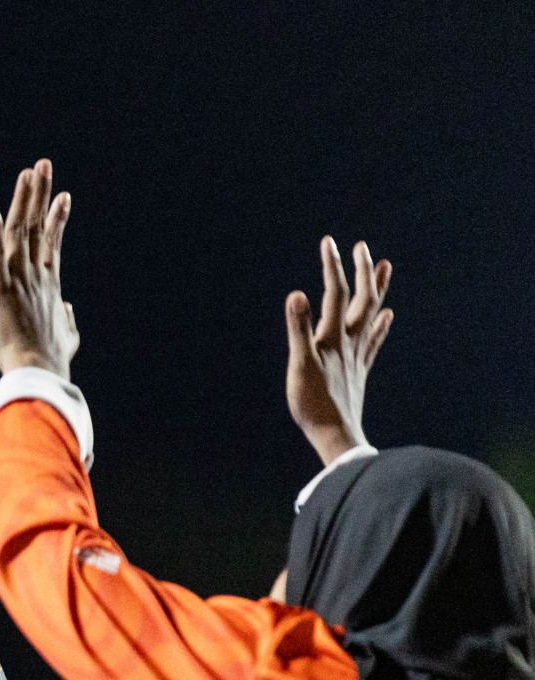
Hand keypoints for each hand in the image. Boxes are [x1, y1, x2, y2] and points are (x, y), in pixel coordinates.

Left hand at [0, 159, 76, 378]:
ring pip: (20, 230)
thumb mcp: (67, 335)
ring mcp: (18, 278)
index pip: (53, 242)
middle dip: (42, 193)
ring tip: (28, 172)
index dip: (57, 217)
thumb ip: (68, 319)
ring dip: (23, 199)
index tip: (63, 196)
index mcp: (51, 284)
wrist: (39, 371)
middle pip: (39, 225)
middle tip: (44, 166)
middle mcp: (36, 274)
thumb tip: (67, 308)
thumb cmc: (52, 359)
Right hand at [284, 236, 392, 464]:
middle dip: (362, 271)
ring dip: (378, 289)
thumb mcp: (300, 365)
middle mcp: (350, 342)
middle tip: (362, 246)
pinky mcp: (359, 370)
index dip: (333, 267)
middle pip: (362, 299)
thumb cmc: (313, 403)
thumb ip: (298, 329)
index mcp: (334, 337)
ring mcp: (358, 355)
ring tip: (384, 266)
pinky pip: (374, 340)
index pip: (335, 293)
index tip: (330, 242)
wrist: (336, 435)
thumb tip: (296, 294)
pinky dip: (381, 324)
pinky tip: (387, 315)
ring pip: (372, 315)